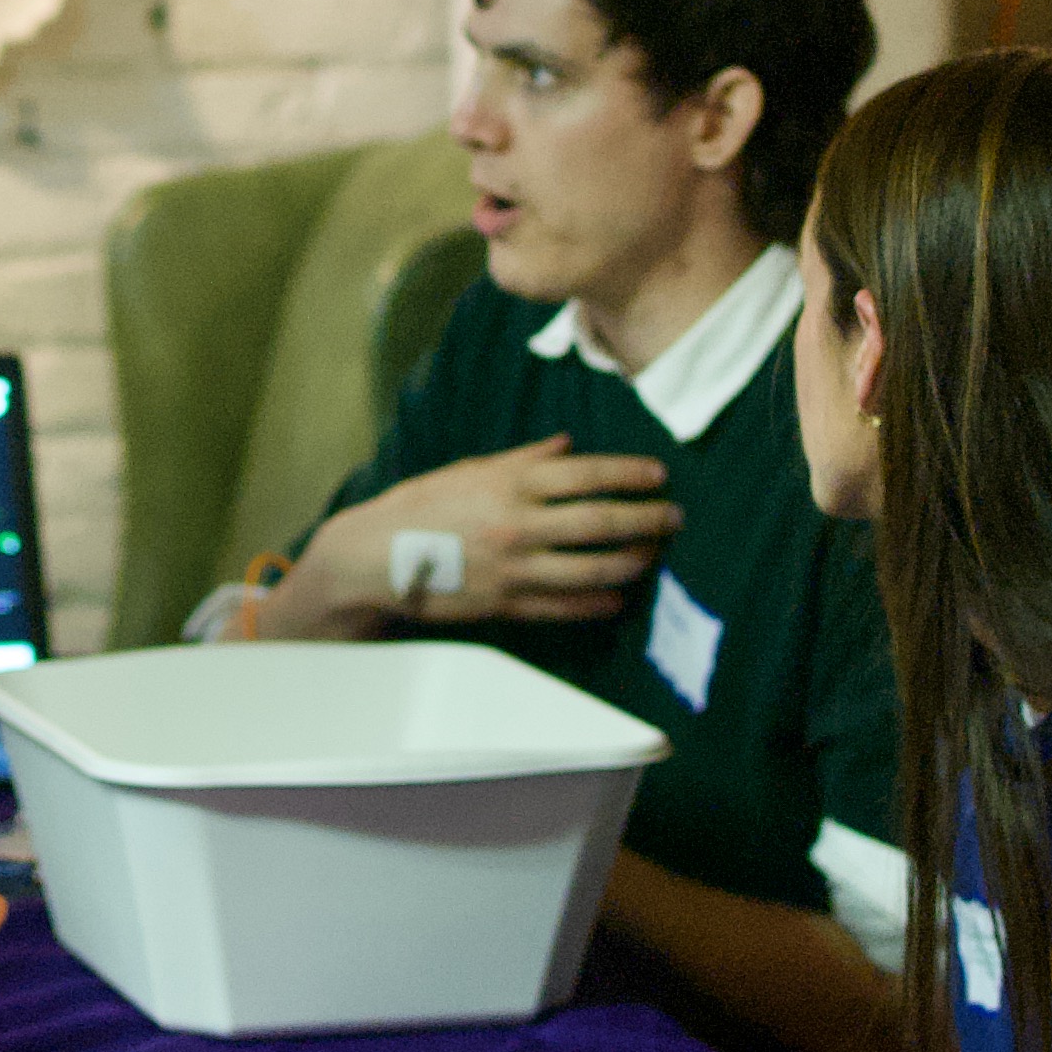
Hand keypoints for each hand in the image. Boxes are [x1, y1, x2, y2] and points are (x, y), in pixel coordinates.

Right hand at [292, 436, 679, 629]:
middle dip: (646, 519)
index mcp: (509, 483)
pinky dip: (597, 602)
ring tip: (653, 556)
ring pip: (591, 567)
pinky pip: (565, 605)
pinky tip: (618, 597)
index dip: (629, 474)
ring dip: (631, 561)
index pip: (586, 473)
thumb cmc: (419, 506)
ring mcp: (514, 567)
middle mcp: (518, 524)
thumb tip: (567, 446)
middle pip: (600, 521)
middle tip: (676, 518)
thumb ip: (521, 460)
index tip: (659, 475)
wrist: (375, 558)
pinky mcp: (506, 603)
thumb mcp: (467, 470)